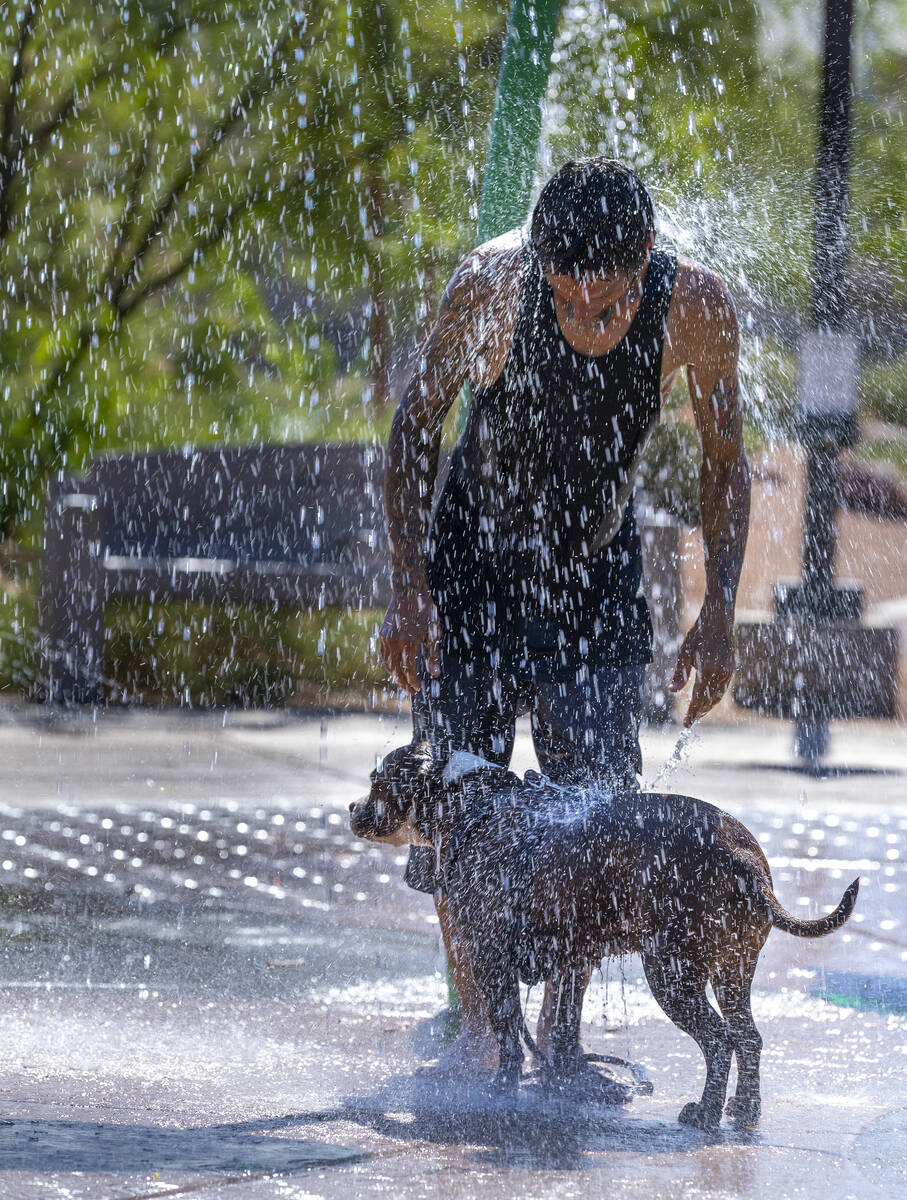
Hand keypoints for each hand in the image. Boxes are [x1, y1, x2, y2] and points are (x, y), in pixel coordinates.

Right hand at [379, 589, 439, 693]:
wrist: (409, 593)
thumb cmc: (425, 613)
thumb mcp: (433, 633)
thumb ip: (432, 655)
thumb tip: (434, 674)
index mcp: (409, 643)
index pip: (409, 670)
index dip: (413, 682)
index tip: (418, 688)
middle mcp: (395, 643)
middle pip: (396, 671)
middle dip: (403, 683)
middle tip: (410, 692)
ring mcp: (386, 639)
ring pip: (387, 664)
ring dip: (394, 676)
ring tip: (402, 683)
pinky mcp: (382, 635)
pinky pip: (383, 655)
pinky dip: (388, 665)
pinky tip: (394, 670)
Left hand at [668, 609, 735, 726]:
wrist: (719, 620)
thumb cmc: (698, 634)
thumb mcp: (684, 652)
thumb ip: (680, 674)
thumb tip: (672, 691)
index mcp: (708, 670)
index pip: (698, 698)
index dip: (692, 713)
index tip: (686, 723)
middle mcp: (721, 673)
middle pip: (710, 701)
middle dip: (700, 712)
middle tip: (690, 721)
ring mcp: (729, 671)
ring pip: (718, 696)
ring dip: (708, 707)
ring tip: (698, 713)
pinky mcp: (732, 669)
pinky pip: (723, 689)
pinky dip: (715, 697)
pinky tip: (708, 700)